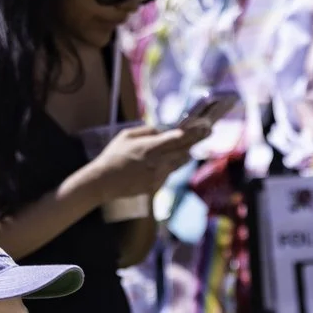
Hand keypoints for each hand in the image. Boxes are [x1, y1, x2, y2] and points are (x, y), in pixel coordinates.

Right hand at [82, 125, 202, 203]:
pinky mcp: (156, 186)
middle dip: (197, 140)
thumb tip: (162, 131)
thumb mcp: (127, 135)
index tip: (205, 126)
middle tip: (208, 131)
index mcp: (151, 147)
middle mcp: (158, 162)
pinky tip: (165, 161)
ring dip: (185, 153)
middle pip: (185, 150)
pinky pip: (168, 173)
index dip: (195, 132)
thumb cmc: (113, 155)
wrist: (104, 182)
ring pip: (179, 163)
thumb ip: (147, 131)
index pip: (179, 138)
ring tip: (190, 145)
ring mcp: (158, 176)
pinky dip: (170, 166)